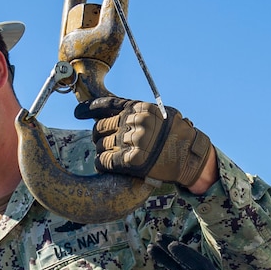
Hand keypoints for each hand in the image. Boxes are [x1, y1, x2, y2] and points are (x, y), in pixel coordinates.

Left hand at [74, 97, 213, 189]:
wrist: (192, 158)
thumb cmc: (180, 137)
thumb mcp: (162, 114)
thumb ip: (140, 112)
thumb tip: (116, 112)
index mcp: (140, 108)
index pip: (108, 105)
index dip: (89, 109)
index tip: (78, 112)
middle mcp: (134, 122)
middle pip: (101, 126)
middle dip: (99, 134)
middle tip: (102, 141)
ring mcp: (132, 142)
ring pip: (101, 144)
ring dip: (102, 150)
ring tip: (108, 154)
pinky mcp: (130, 161)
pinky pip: (105, 161)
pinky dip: (101, 163)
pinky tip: (103, 165)